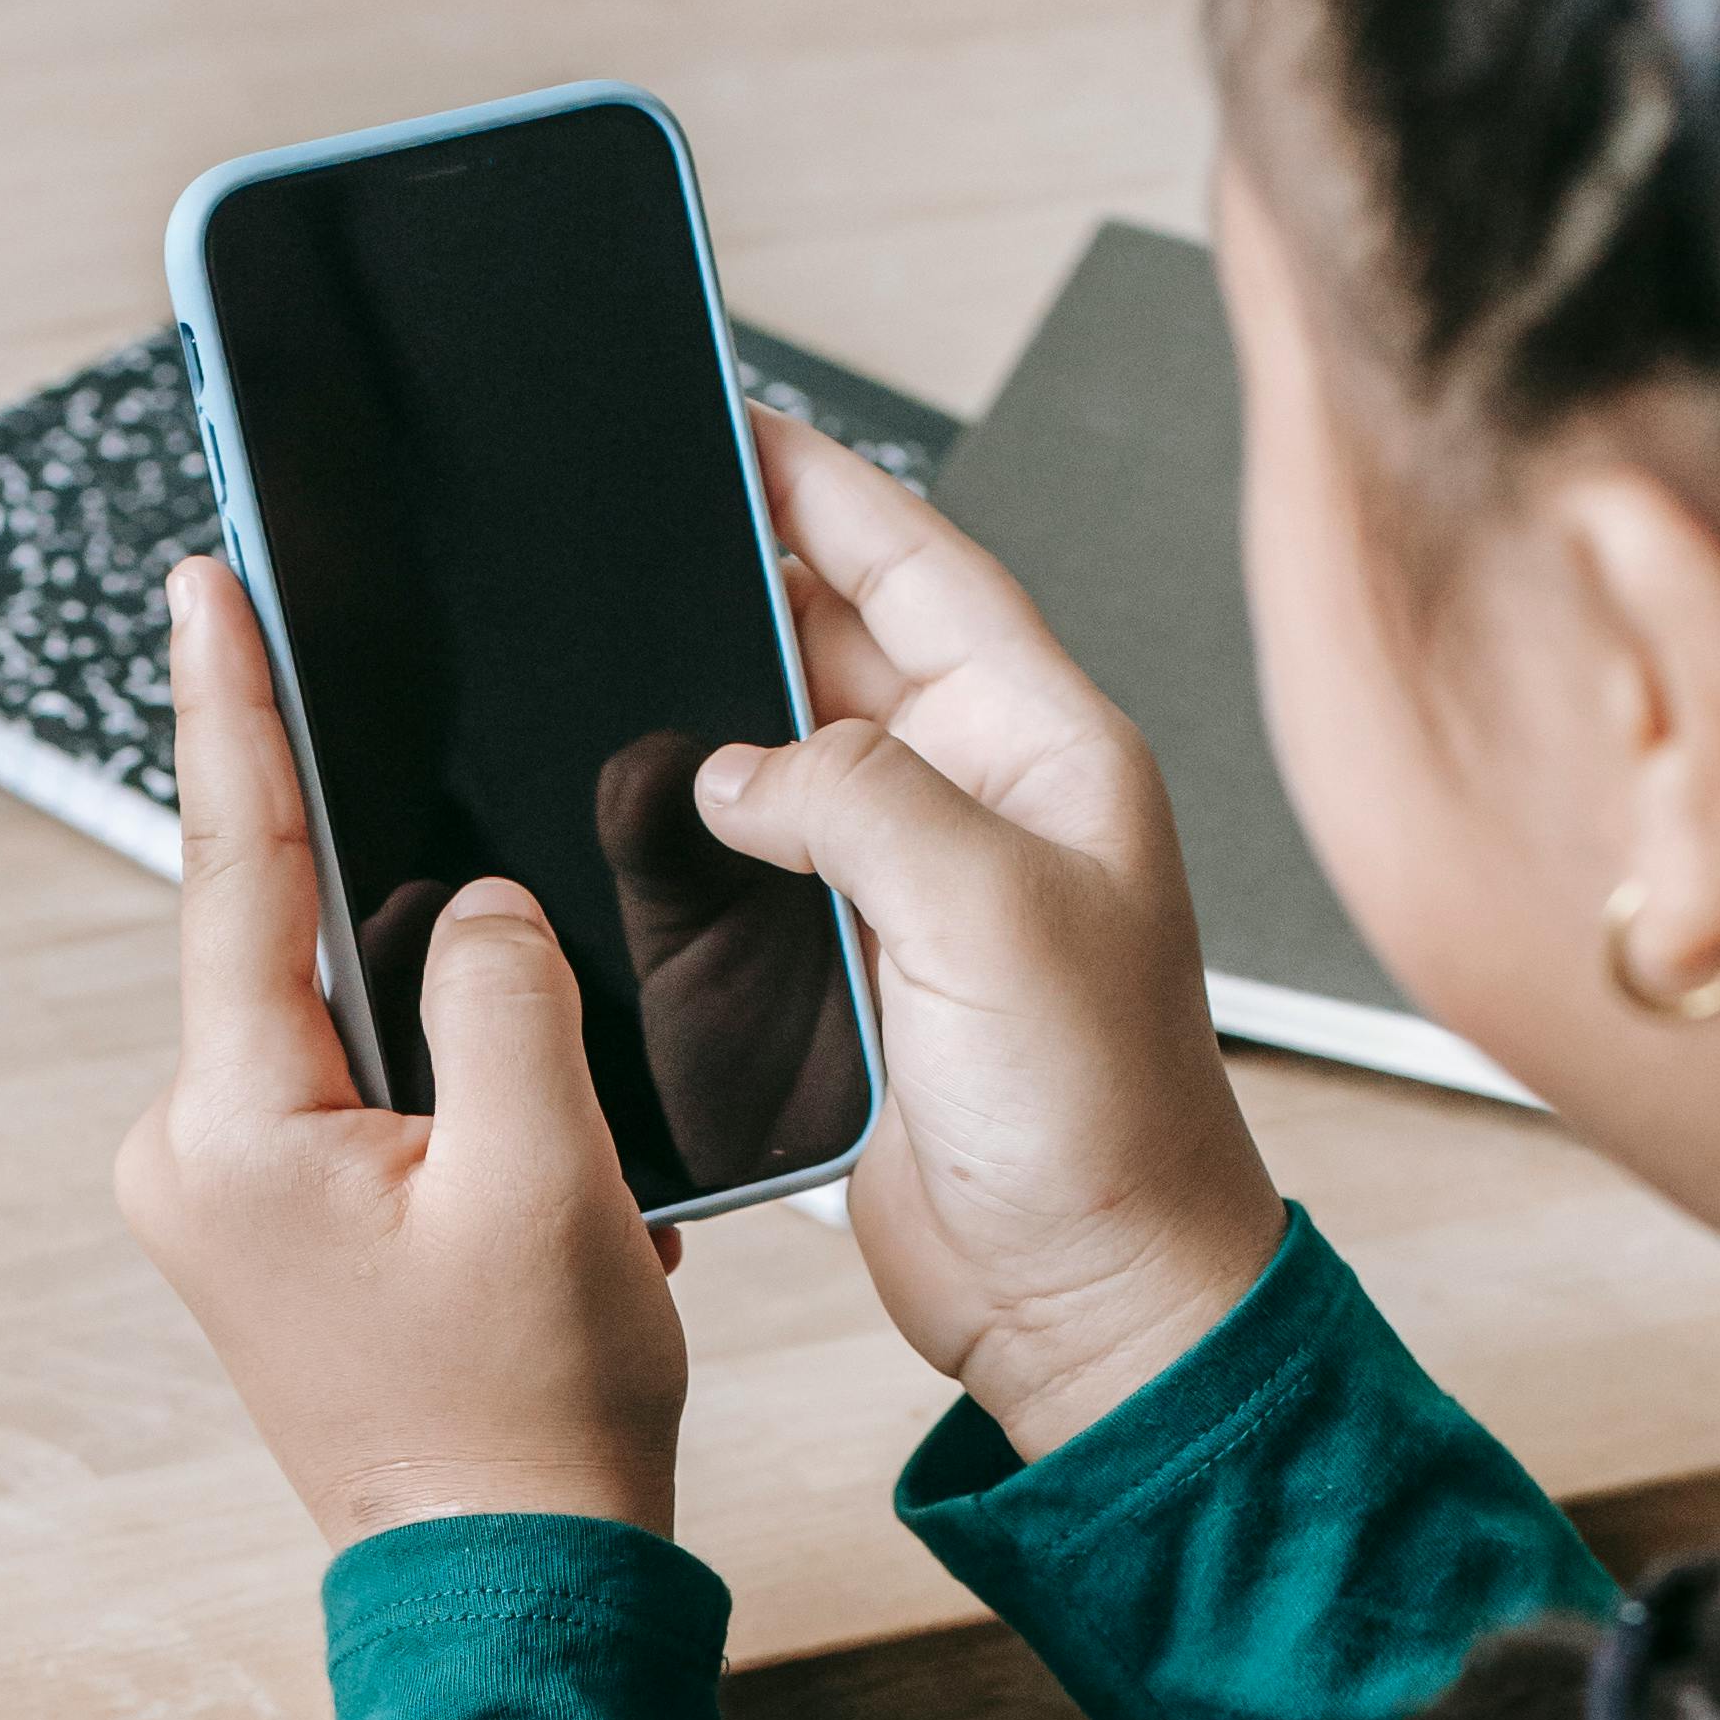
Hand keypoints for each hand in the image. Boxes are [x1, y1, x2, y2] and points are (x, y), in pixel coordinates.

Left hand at [118, 559, 686, 1550]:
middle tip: (513, 1005)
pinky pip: (373, 1107)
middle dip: (432, 930)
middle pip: (309, 951)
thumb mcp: (549, 1170)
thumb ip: (507, 991)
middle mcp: (195, 1155)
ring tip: (558, 1165)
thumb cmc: (528, 1418)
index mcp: (232, 1126)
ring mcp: (228, 1202)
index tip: (206, 580)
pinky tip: (541, 1186)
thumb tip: (487, 907)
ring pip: (359, 1032)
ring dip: (470, 1050)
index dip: (232, 707)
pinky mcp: (276, 1237)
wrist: (516, 1593)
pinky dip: (468, 1115)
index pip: (235, 865)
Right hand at [698, 412, 1284, 1453]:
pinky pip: (765, 872)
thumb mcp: (990, 914)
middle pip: (843, 646)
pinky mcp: (862, 980)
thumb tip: (739, 759)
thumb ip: (858, 797)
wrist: (1093, 1303)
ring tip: (614, 655)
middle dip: (746, 581)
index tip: (735, 417)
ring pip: (790, 759)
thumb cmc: (1105, 1128)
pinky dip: (700, 838)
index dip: (825, 485)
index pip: (923, 567)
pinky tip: (635, 815)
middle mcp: (986, 805)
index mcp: (1048, 750)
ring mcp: (920, 894)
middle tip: (638, 525)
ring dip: (713, 714)